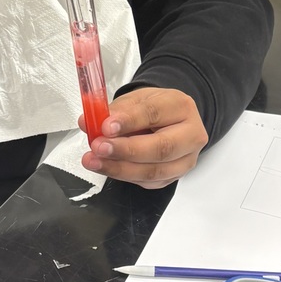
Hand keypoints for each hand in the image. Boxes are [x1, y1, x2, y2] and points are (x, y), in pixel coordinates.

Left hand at [80, 87, 208, 188]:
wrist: (167, 119)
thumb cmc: (152, 108)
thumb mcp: (135, 100)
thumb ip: (114, 111)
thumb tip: (89, 122)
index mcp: (181, 106)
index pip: (155, 113)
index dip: (129, 121)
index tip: (105, 126)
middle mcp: (191, 134)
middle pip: (161, 148)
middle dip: (125, 150)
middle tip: (99, 147)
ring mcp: (186, 159)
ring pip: (154, 171)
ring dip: (119, 168)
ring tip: (94, 161)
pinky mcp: (174, 177)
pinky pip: (148, 182)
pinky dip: (124, 176)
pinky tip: (107, 167)